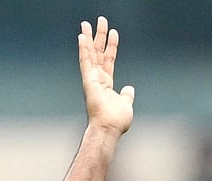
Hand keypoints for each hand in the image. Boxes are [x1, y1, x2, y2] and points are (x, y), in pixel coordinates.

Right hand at [78, 17, 133, 135]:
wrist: (109, 128)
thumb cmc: (117, 121)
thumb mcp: (126, 104)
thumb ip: (127, 95)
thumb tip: (129, 88)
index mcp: (106, 83)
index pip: (109, 59)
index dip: (112, 46)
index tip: (114, 32)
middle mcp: (97, 78)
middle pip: (99, 52)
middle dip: (99, 36)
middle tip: (100, 20)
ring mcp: (91, 78)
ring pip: (91, 53)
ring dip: (90, 37)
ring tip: (87, 22)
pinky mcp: (88, 80)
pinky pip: (86, 61)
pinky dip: (84, 48)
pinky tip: (83, 36)